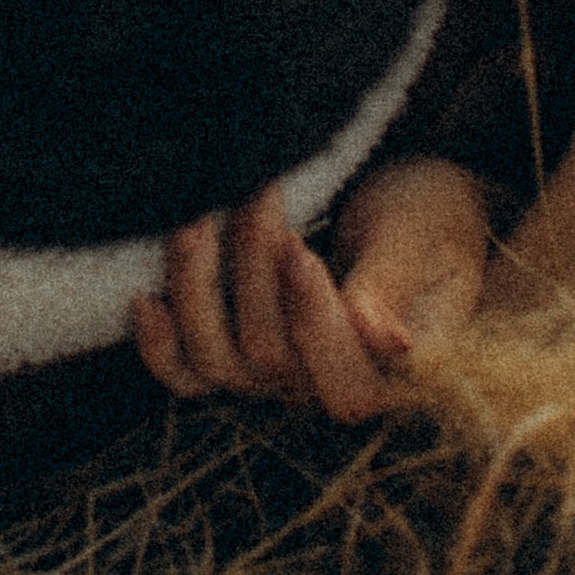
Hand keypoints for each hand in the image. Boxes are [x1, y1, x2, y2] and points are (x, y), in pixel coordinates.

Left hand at [134, 161, 491, 419]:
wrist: (416, 210)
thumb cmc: (429, 218)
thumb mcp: (419, 238)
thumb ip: (393, 284)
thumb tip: (385, 341)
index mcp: (397, 372)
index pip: (348, 384)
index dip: (311, 324)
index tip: (296, 249)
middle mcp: (332, 383)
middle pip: (271, 359)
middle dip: (252, 267)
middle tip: (257, 190)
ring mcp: (283, 373)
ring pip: (220, 362)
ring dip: (198, 285)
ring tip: (197, 216)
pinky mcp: (245, 349)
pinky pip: (193, 374)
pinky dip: (161, 347)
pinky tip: (145, 300)